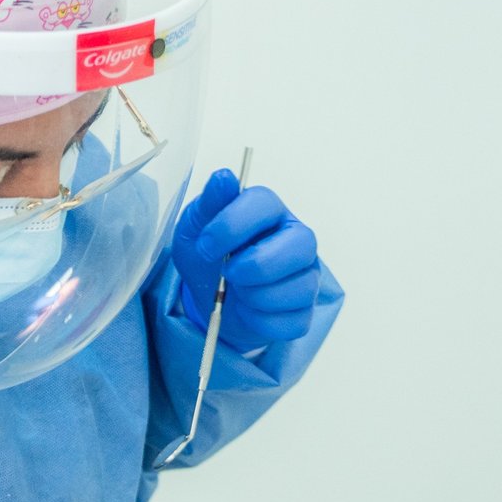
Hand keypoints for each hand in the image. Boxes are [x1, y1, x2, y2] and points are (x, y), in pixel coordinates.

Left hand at [171, 169, 323, 350]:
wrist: (210, 298)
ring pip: (299, 288)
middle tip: (226, 272)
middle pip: (300, 246)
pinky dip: (260, 322)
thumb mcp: (196, 227)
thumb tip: (224, 178)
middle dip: (255, 266)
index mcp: (269, 210)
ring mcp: (306, 275)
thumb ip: (209, 204)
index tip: (205, 246)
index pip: (263, 204)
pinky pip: (292, 322)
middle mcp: (296, 239)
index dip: (231, 225)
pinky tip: (247, 311)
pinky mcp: (304, 310)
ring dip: (254, 297)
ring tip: (236, 292)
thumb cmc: (208, 256)